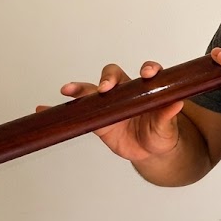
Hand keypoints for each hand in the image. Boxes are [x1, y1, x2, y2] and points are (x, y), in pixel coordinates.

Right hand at [35, 61, 183, 161]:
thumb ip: (169, 115)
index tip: (147, 73)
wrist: (150, 150)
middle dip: (108, 78)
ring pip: (92, 90)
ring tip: (68, 90)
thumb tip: (177, 103)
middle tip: (105, 89)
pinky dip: (59, 110)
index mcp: (147, 90)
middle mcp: (126, 92)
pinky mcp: (97, 119)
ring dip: (80, 88)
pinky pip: (77, 112)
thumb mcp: (168, 127)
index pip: (146, 72)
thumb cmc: (162, 133)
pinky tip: (43, 109)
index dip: (147, 69)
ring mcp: (109, 104)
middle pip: (113, 75)